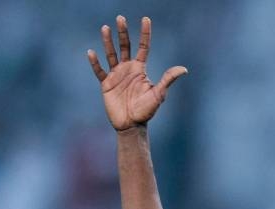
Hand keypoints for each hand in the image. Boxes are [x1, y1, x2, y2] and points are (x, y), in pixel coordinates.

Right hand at [87, 16, 186, 130]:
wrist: (132, 125)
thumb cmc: (147, 111)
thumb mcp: (158, 94)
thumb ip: (167, 80)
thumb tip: (184, 69)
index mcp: (140, 69)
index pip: (143, 47)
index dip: (145, 34)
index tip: (146, 19)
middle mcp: (128, 69)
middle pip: (125, 46)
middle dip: (123, 32)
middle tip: (120, 18)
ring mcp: (116, 75)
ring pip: (111, 54)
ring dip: (108, 42)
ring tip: (105, 28)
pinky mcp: (106, 84)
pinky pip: (99, 71)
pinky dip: (95, 62)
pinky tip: (91, 52)